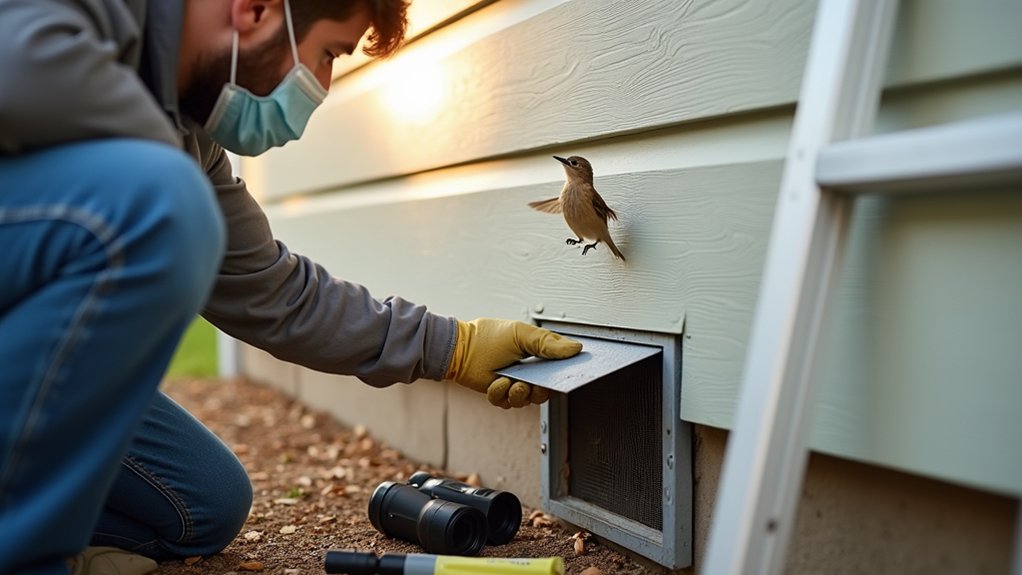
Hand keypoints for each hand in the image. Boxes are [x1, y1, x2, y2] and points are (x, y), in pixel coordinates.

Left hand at [444, 318, 581, 407]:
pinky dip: (500, 393)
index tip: (564, 377)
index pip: (559, 370)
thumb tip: (575, 348)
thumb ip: (548, 343)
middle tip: (533, 383)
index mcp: (538, 355)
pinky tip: (496, 381)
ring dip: (519, 392)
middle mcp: (528, 372)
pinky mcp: (499, 394)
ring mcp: (514, 384)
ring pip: (526, 400)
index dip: (564, 376)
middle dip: (539, 390)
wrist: (461, 348)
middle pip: (545, 392)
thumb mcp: (522, 334)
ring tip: (512, 381)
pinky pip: (506, 403)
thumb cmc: (489, 336)